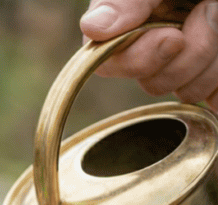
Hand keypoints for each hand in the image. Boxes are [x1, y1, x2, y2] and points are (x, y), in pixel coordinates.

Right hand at [80, 0, 217, 108]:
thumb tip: (93, 28)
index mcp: (134, 12)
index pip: (110, 60)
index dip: (138, 58)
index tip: (172, 37)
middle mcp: (158, 35)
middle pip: (152, 81)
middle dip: (188, 54)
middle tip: (209, 12)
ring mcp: (191, 57)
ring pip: (187, 90)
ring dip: (212, 60)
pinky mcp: (215, 73)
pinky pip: (215, 98)